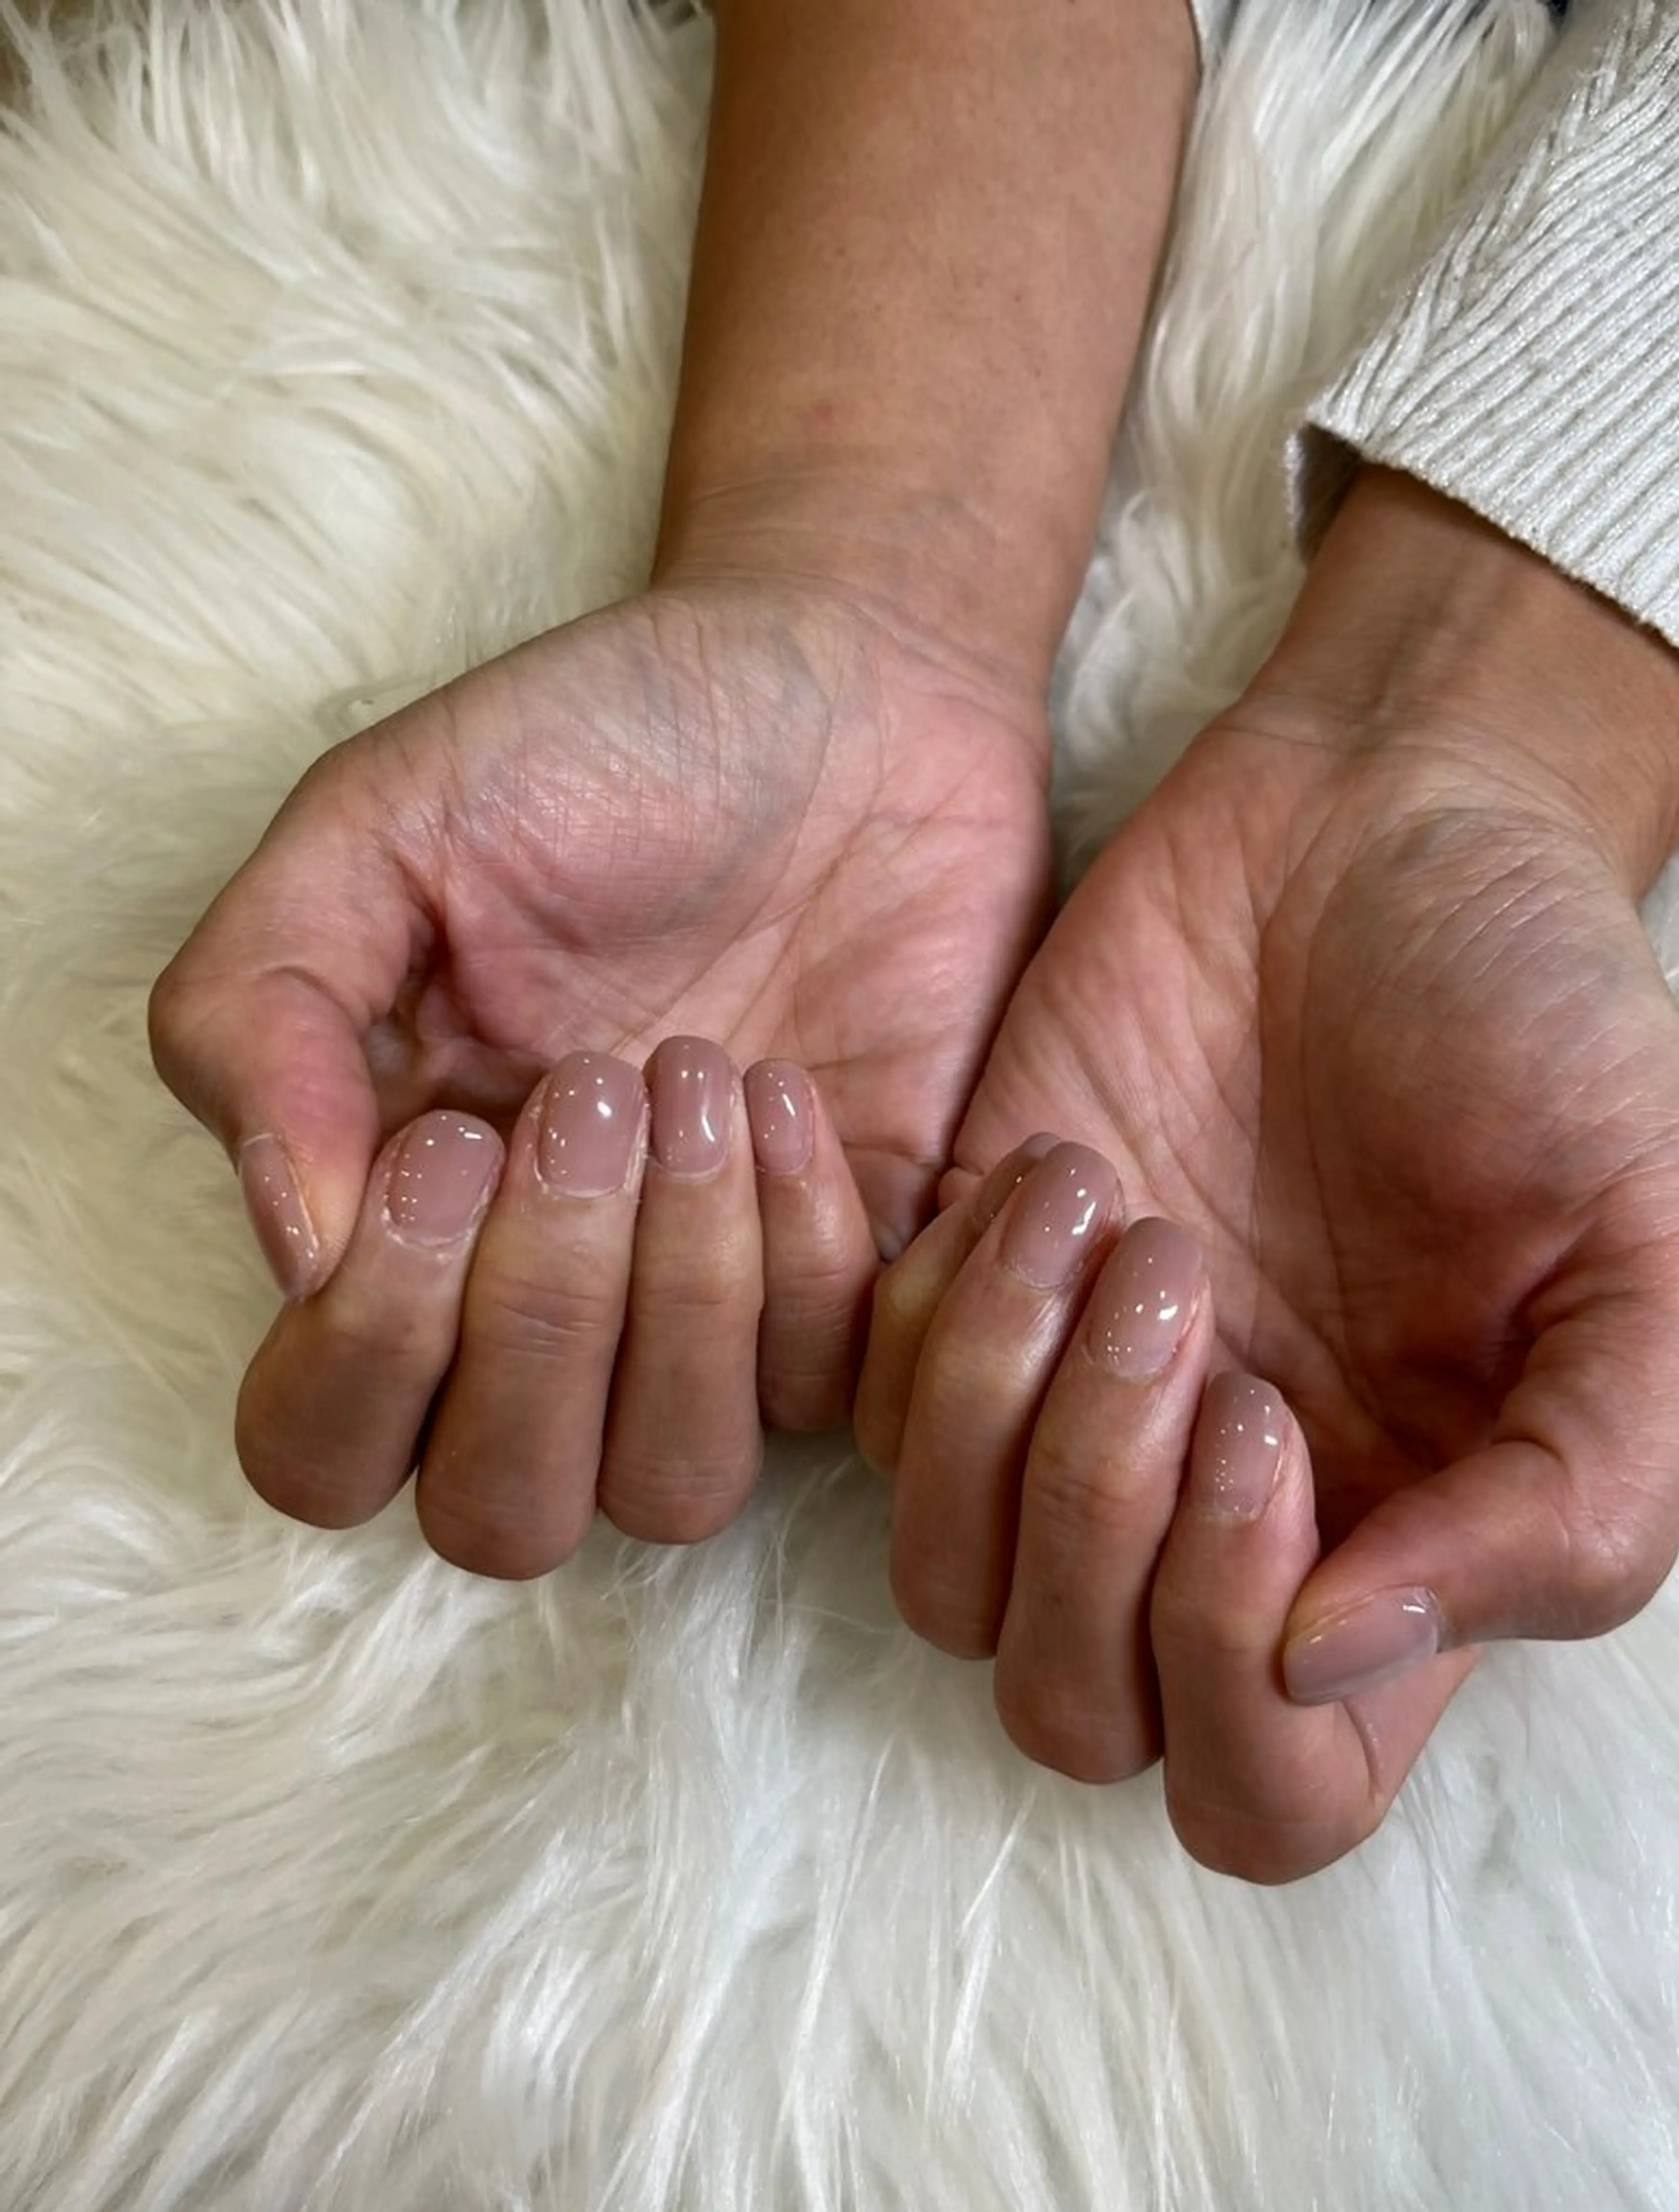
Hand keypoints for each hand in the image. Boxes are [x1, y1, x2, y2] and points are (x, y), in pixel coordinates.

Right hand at [149, 574, 1050, 1569]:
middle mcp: (546, 1304)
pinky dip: (806, 1241)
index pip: (326, 1444)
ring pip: (674, 1488)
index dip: (376, 1346)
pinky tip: (794, 1090)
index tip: (457, 1133)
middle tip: (593, 1092)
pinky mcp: (860, 1285)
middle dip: (539, 1329)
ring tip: (706, 1076)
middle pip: (502, 1511)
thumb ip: (271, 1015)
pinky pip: (827, 1383)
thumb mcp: (382, 821)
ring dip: (682, 1297)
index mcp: (396, 1218)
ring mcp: (708, 1312)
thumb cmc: (602, 743)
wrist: (850, 686)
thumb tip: (294, 1248)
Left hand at [858, 471, 1678, 1880]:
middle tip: (1188, 1304)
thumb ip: (1577, 1504)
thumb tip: (1333, 1658)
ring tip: (1113, 1215)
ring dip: (1000, 1415)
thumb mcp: (1674, 1256)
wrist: (1383, 821)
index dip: (1237, 1671)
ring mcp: (1076, 1419)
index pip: (1272, 1792)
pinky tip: (1043, 1168)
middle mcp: (1223, 1527)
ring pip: (945, 1590)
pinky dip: (924, 1309)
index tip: (1271, 1427)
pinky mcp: (961, 1300)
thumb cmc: (1546, 1027)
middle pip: (1080, 1720)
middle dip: (1102, 1542)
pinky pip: (856, 1414)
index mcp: (1402, 1556)